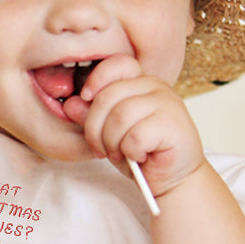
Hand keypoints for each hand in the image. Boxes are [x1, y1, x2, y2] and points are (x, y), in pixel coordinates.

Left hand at [63, 55, 203, 198]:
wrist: (173, 178)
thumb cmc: (142, 153)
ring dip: (112, 143)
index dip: (95, 80)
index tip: (85, 99)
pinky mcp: (174, 125)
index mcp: (140, 82)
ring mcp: (168, 103)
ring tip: (121, 154)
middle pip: (108, 96)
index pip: (116, 64)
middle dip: (95, 128)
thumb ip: (91, 117)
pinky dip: (130, 152)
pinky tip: (140, 156)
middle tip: (102, 148)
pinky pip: (136, 136)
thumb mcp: (108, 134)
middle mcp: (156, 87)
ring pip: (120, 116)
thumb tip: (70, 104)